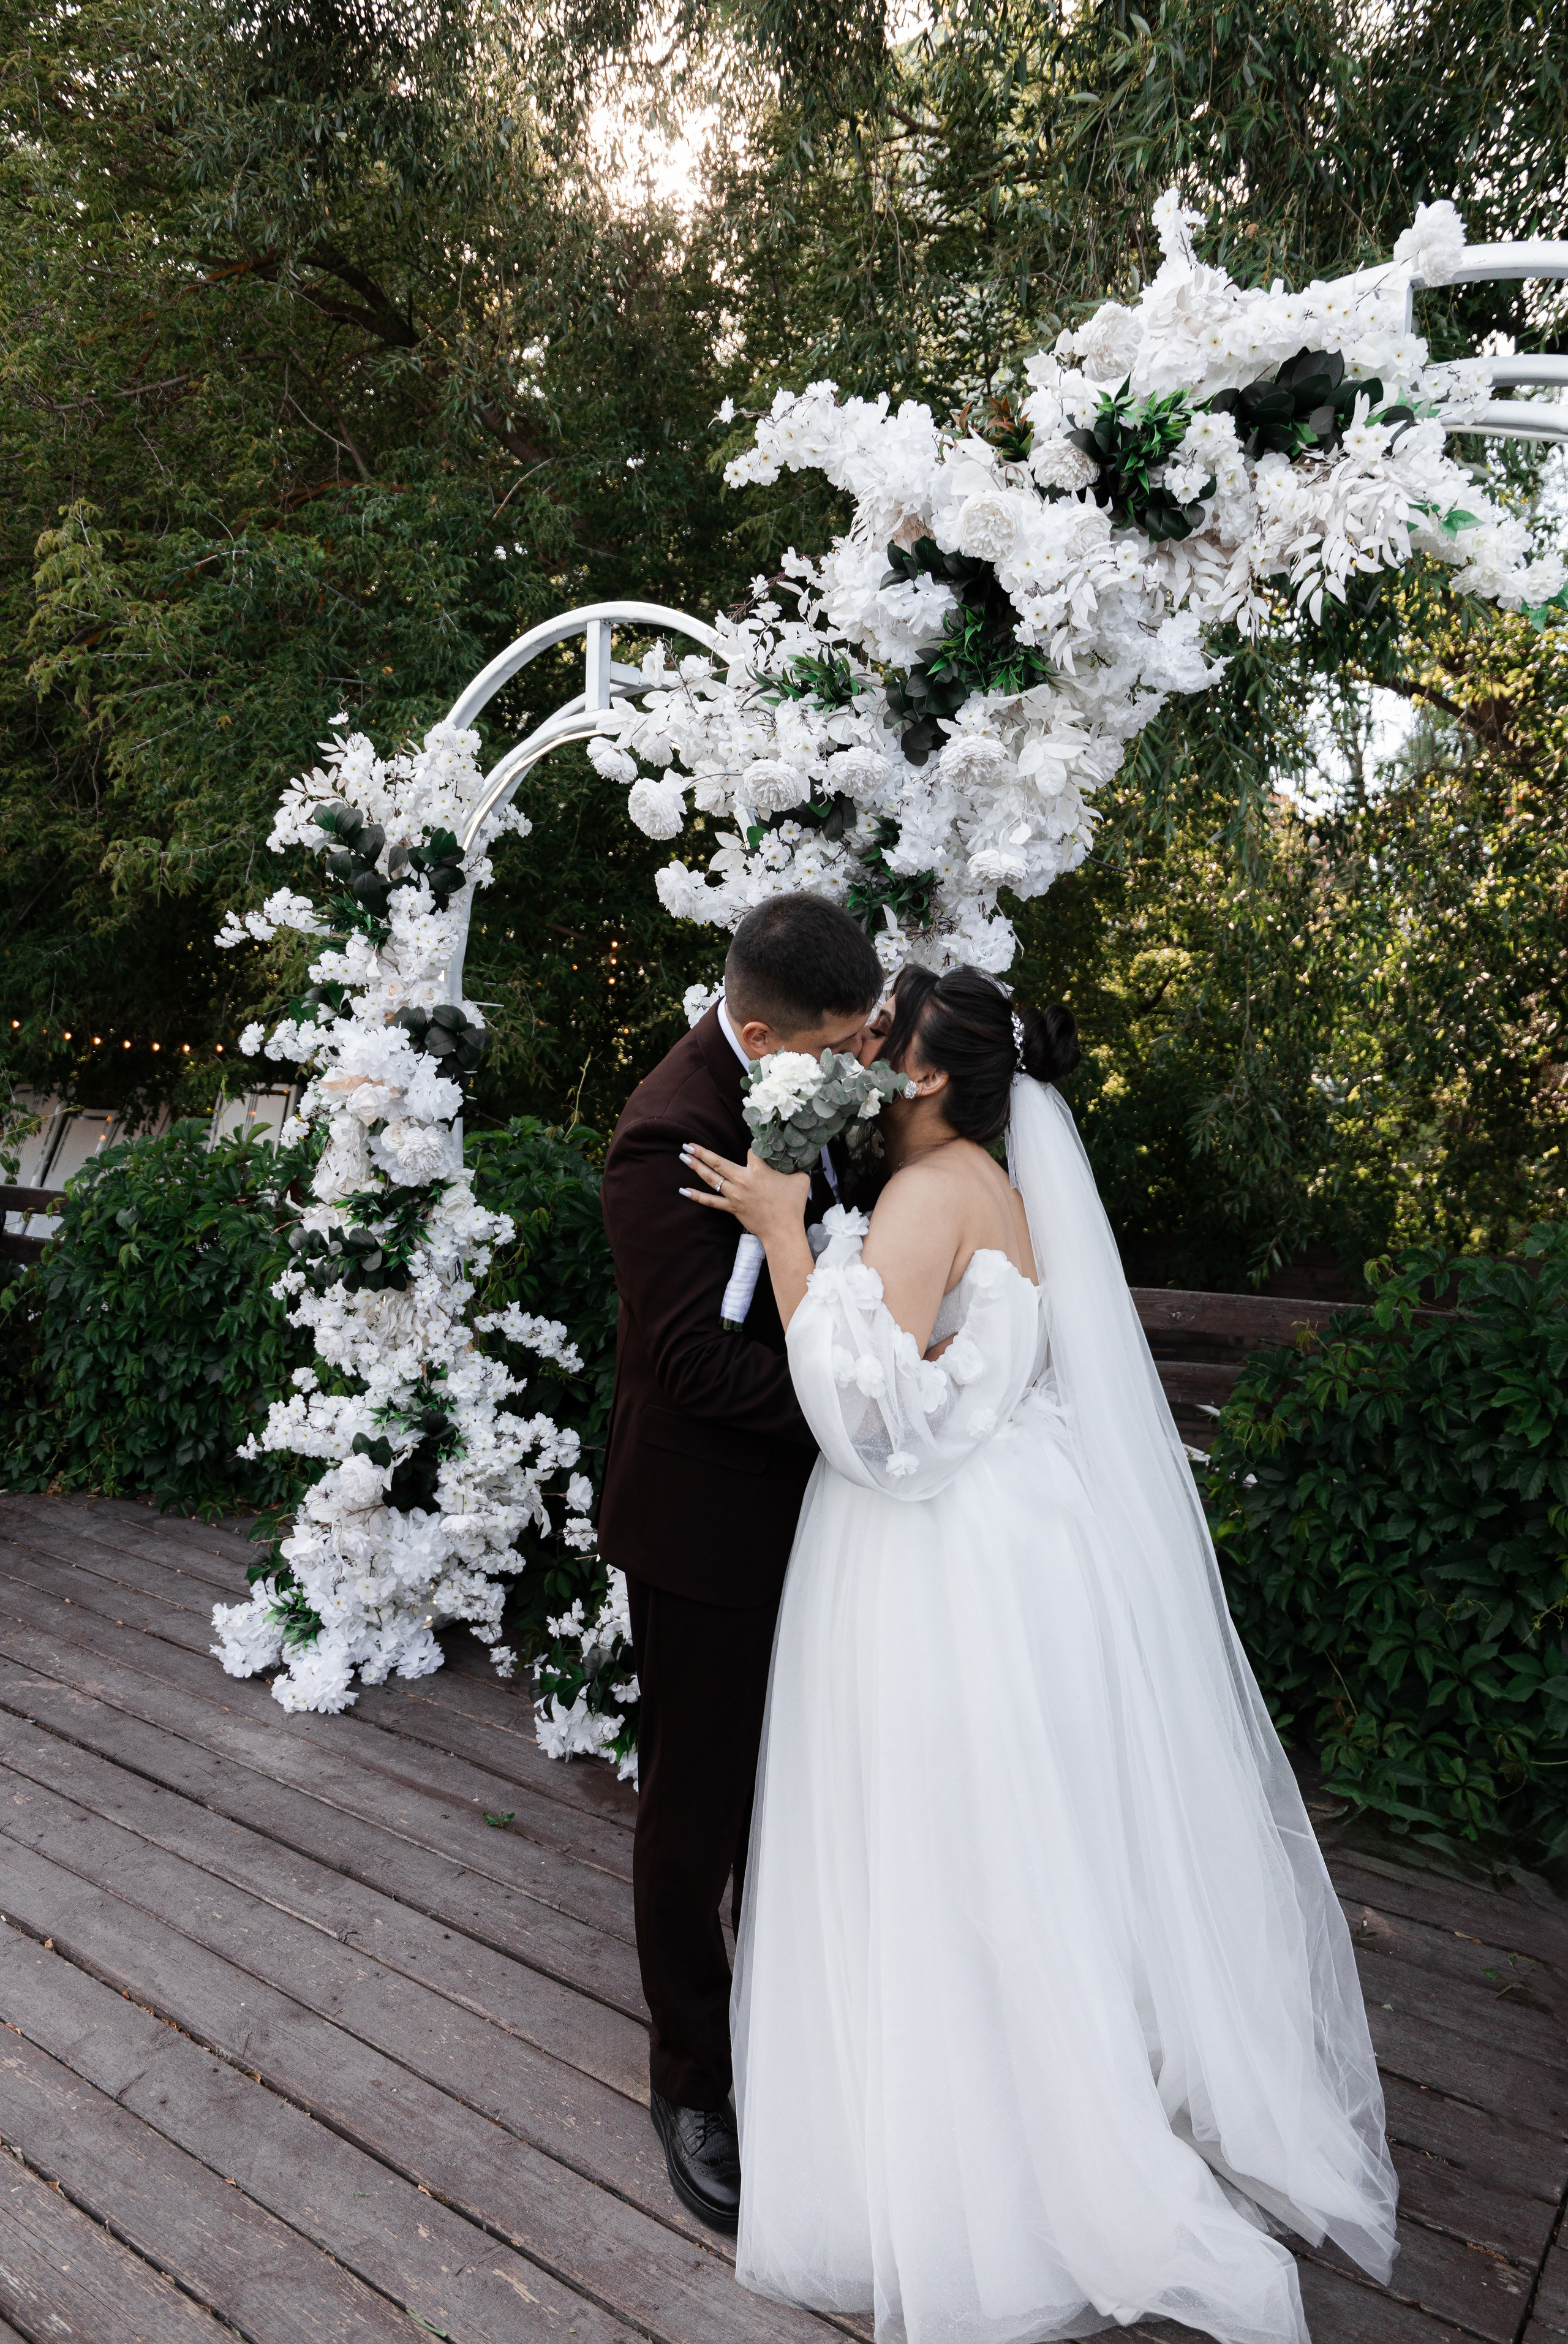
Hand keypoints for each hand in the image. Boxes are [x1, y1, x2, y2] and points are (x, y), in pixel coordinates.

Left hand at [680, 1144, 810, 1243]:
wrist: (783, 1231)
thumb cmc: (793, 1205)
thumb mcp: (800, 1180)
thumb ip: (795, 1167)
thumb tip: (795, 1159)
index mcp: (759, 1171)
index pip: (751, 1151)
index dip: (754, 1146)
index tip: (757, 1146)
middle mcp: (742, 1180)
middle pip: (718, 1162)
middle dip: (702, 1152)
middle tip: (688, 1144)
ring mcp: (734, 1195)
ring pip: (711, 1178)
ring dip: (696, 1167)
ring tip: (684, 1157)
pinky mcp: (732, 1208)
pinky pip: (711, 1202)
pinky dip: (697, 1197)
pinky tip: (684, 1191)